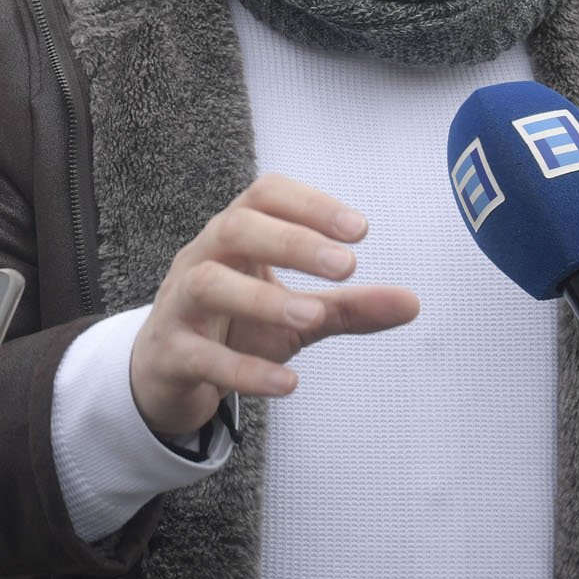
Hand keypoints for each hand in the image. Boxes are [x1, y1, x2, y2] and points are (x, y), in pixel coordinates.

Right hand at [128, 173, 418, 435]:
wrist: (167, 371)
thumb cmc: (236, 327)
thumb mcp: (297, 314)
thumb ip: (348, 306)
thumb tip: (412, 302)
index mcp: (235, 237)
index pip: (265, 196)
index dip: (309, 204)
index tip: (359, 229)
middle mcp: (202, 258)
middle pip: (235, 228)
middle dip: (291, 242)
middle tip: (347, 266)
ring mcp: (179, 304)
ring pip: (209, 284)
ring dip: (262, 299)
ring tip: (312, 316)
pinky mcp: (170, 353)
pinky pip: (201, 355)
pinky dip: (244, 370)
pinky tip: (288, 383)